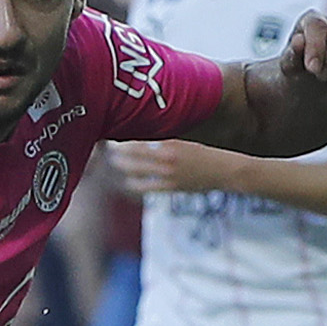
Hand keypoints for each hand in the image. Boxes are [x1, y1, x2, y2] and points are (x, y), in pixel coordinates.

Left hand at [106, 138, 242, 196]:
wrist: (223, 170)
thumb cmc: (199, 154)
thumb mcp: (180, 142)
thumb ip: (159, 141)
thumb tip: (137, 136)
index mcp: (168, 143)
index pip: (135, 142)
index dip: (117, 143)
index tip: (107, 140)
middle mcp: (166, 159)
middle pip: (129, 157)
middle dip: (114, 155)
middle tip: (104, 152)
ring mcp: (167, 175)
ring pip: (133, 173)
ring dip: (121, 169)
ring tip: (114, 165)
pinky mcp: (170, 188)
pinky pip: (144, 188)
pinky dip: (132, 184)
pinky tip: (126, 181)